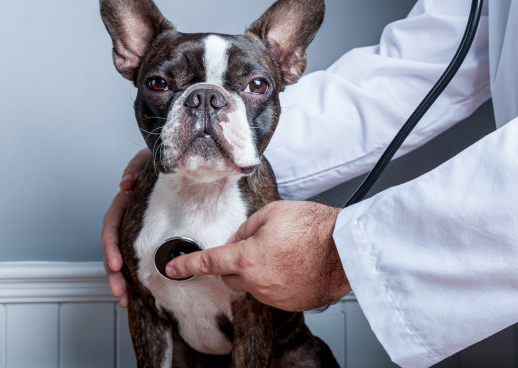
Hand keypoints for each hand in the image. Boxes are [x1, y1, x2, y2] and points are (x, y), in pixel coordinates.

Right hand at [102, 149, 150, 307]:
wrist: (187, 165)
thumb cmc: (165, 164)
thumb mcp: (149, 160)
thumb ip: (135, 167)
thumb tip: (125, 185)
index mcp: (125, 202)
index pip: (112, 225)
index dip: (111, 246)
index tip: (117, 264)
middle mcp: (128, 218)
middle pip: (113, 248)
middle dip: (113, 272)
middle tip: (119, 291)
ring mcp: (137, 230)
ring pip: (122, 258)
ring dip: (120, 280)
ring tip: (124, 299)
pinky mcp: (150, 238)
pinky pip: (139, 258)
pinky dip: (135, 276)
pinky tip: (136, 292)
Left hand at [166, 200, 351, 310]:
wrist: (345, 249)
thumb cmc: (314, 228)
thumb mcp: (272, 213)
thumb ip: (246, 228)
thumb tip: (237, 240)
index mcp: (248, 258)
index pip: (209, 262)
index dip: (187, 265)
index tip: (172, 268)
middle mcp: (258, 282)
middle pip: (231, 276)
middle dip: (236, 262)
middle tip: (257, 245)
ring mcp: (274, 297)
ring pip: (253, 284)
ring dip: (258, 271)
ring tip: (283, 253)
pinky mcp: (290, 304)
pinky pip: (272, 292)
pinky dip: (276, 281)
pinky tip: (292, 266)